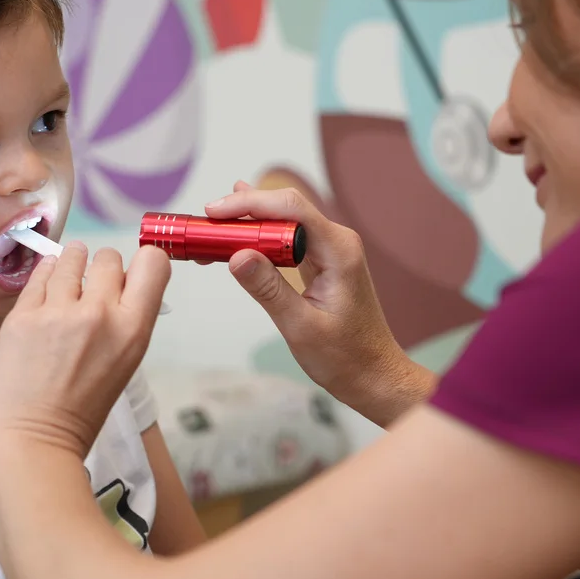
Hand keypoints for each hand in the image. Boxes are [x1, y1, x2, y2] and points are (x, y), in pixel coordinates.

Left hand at [0, 242, 171, 457]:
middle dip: (102, 268)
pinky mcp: (23, 314)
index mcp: (133, 330)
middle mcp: (100, 313)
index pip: (154, 262)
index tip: (131, 272)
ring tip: (65, 278)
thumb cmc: (81, 412)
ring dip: (71, 263)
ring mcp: (58, 311)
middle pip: (109, 257)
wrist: (30, 441)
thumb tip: (119, 288)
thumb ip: (124, 323)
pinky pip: (39, 273)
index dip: (145, 261)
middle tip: (90, 286)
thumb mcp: (123, 365)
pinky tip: (45, 287)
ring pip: (72, 256)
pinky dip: (45, 274)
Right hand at [205, 182, 413, 412]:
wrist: (375, 375)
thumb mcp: (300, 326)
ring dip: (247, 224)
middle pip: (284, 208)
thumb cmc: (346, 357)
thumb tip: (236, 256)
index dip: (249, 202)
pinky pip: (286, 239)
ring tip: (211, 230)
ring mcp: (331, 250)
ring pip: (283, 221)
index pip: (290, 208)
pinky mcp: (322, 262)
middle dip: (242, 211)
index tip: (214, 212)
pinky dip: (259, 239)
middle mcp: (337, 241)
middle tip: (204, 224)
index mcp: (339, 250)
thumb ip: (268, 289)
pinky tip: (238, 229)